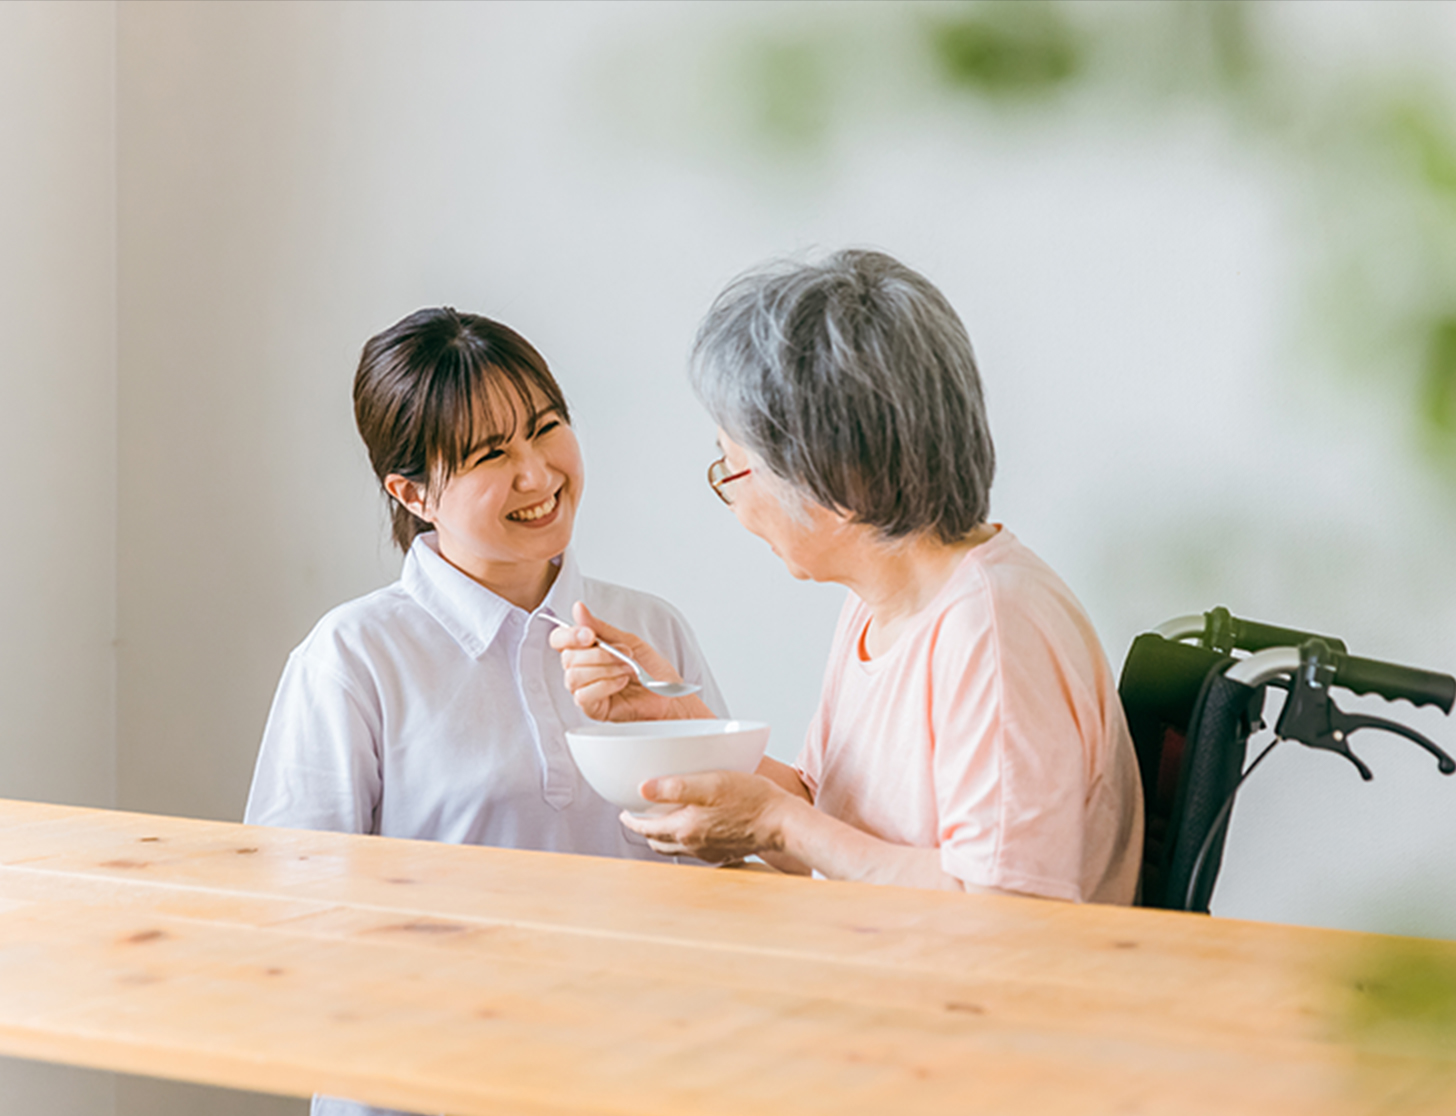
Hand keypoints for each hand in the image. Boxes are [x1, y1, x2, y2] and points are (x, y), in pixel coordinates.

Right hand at [549, 602, 705, 721]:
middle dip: (600, 654)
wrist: (669, 694)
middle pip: (568, 658)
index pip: (559, 640)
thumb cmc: (651, 669)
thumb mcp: (629, 641)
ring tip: (628, 669)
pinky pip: (584, 695)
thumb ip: (601, 628)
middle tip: (626, 654)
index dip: (569, 636)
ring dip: (606, 669)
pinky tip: (621, 682)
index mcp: (586, 651)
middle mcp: (581, 670)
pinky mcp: (592, 708)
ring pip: (575, 676)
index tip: (590, 635)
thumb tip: (578, 609)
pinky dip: (605, 685)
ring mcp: (584, 690)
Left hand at [619, 770, 789, 862]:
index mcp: (685, 828)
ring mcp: (709, 852)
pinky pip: (696, 849)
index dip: (632, 819)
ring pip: (676, 847)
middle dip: (646, 829)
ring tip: (664, 819)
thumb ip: (675, 787)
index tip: (624, 812)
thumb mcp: (711, 784)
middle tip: (641, 815)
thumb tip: (642, 789)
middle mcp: (694, 845)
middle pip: (658, 841)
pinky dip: (686, 839)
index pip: (647, 828)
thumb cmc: (752, 800)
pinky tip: (696, 826)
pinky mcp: (724, 853)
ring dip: (664, 835)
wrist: (783, 822)